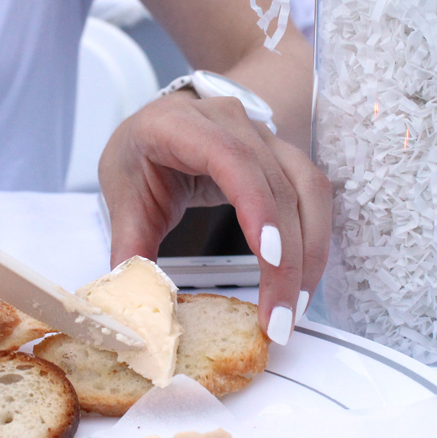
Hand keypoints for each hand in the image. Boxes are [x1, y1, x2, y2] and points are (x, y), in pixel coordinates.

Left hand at [99, 92, 332, 344]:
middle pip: (276, 185)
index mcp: (181, 124)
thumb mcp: (123, 196)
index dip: (257, 206)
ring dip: (310, 252)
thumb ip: (129, 245)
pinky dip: (313, 239)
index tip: (270, 257)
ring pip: (306, 191)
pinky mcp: (283, 157)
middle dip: (287, 257)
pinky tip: (301, 280)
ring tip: (295, 307)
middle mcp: (231, 121)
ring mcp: (263, 136)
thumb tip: (135, 293)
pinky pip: (312, 196)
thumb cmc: (140, 156)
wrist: (158, 127)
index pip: (231, 159)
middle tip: (280, 316)